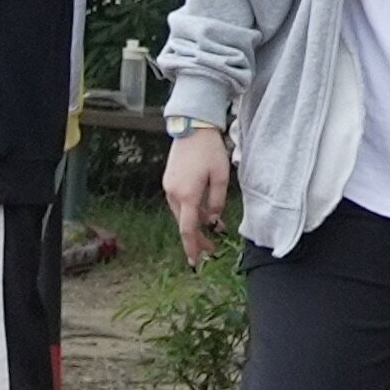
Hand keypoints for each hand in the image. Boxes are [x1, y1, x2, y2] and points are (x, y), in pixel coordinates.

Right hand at [162, 124, 231, 260]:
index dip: (192, 247)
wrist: (192, 127)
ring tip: (211, 229)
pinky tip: (202, 211)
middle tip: (212, 249)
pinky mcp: (168, 181)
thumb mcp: (221, 177)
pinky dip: (189, 211)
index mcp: (187, 195)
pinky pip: (178, 203)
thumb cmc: (210, 150)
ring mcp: (168, 187)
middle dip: (197, 238)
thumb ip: (217, 201)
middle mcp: (173, 194)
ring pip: (181, 214)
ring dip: (194, 224)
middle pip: (184, 224)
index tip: (195, 262)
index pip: (188, 229)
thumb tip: (213, 219)